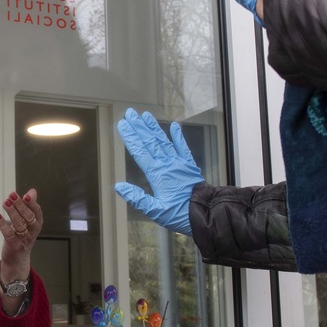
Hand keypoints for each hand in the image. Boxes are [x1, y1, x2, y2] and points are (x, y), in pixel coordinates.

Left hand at [0, 189, 42, 282]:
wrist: (18, 260)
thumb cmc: (22, 236)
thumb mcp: (28, 221)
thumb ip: (29, 206)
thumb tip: (32, 191)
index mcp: (37, 224)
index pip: (37, 212)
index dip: (32, 204)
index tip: (26, 195)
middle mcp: (32, 231)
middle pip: (28, 217)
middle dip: (20, 205)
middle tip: (12, 195)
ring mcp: (23, 239)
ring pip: (19, 225)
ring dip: (12, 212)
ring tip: (5, 202)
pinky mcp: (14, 245)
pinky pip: (8, 234)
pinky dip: (2, 225)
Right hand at [113, 108, 203, 235]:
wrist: (207, 213)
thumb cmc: (180, 214)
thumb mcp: (155, 211)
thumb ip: (137, 198)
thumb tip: (119, 186)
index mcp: (157, 174)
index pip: (140, 151)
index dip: (130, 137)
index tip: (122, 124)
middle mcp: (167, 164)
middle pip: (150, 142)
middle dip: (139, 127)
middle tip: (130, 113)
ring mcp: (179, 163)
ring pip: (163, 141)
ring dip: (153, 128)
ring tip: (145, 115)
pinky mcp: (189, 166)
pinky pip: (183, 148)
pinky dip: (178, 137)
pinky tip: (175, 126)